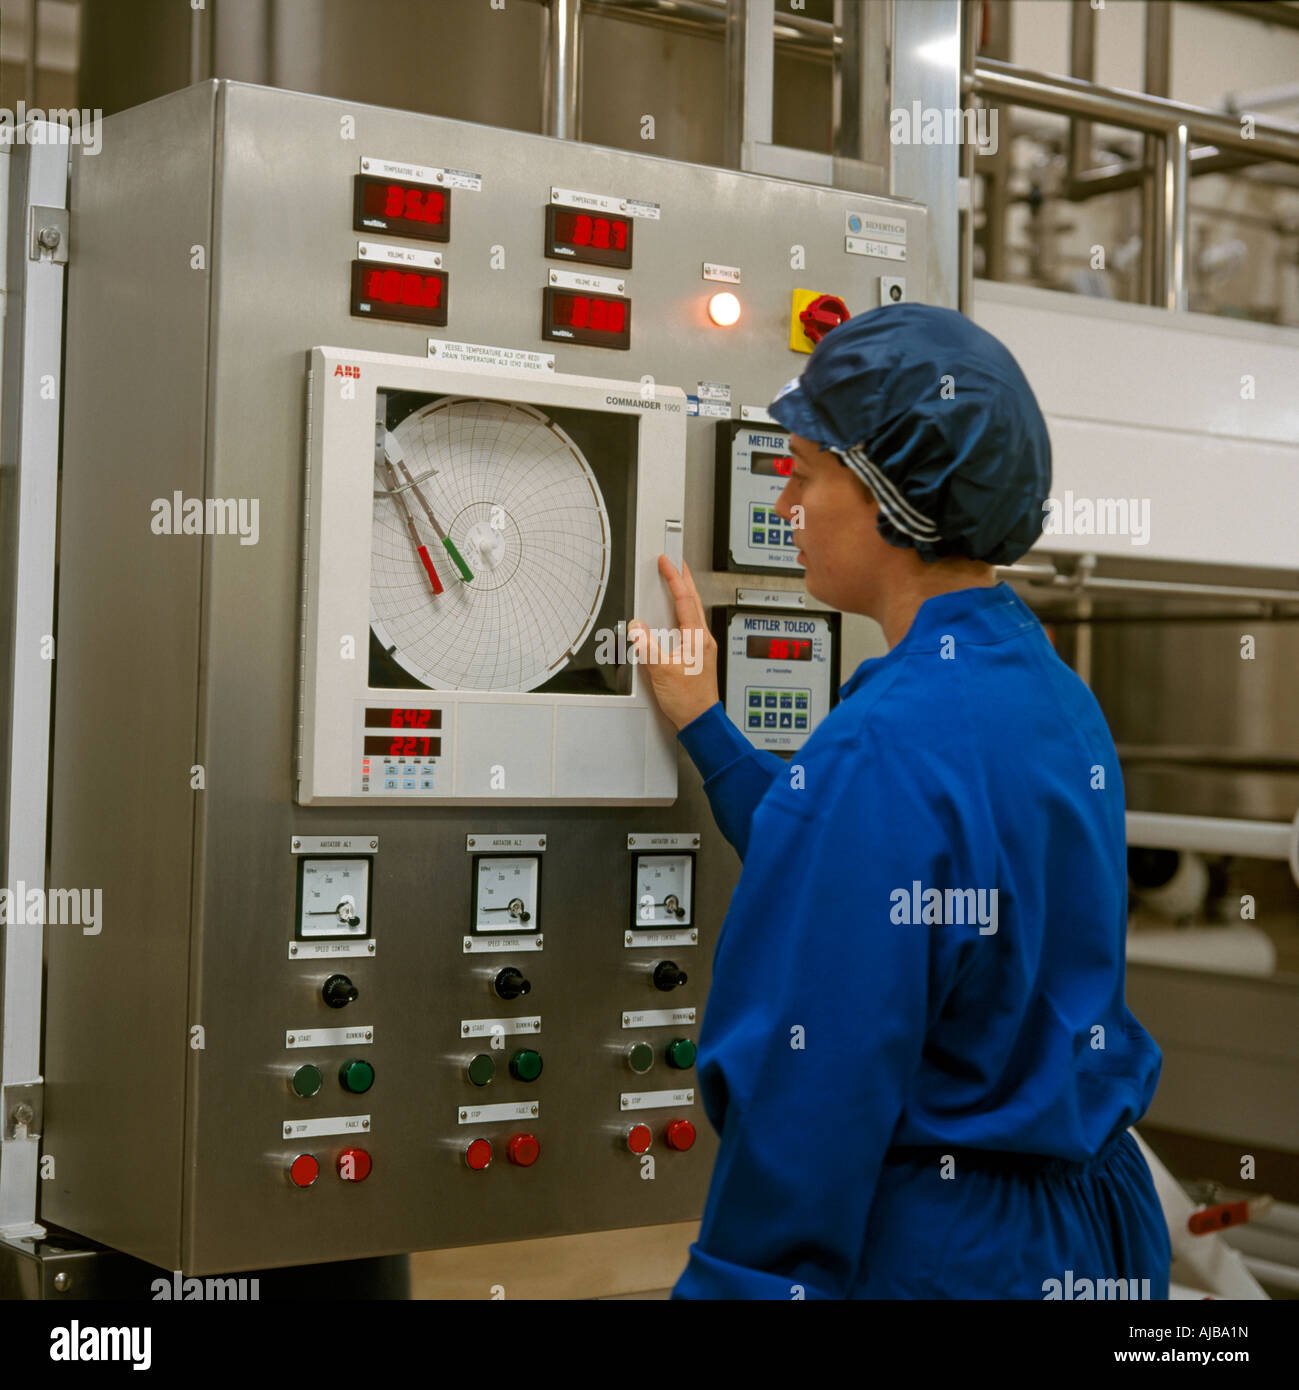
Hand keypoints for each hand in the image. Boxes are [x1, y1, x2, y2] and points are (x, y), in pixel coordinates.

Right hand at [629, 555, 719, 731]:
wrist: (700, 721)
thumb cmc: (687, 700)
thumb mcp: (661, 671)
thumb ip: (647, 646)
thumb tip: (637, 627)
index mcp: (697, 638)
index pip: (684, 599)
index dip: (674, 578)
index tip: (666, 562)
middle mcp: (702, 640)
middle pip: (693, 601)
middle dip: (684, 579)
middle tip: (676, 563)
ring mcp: (701, 648)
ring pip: (693, 613)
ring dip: (684, 595)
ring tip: (676, 582)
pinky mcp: (698, 657)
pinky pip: (690, 626)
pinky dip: (682, 614)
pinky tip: (675, 617)